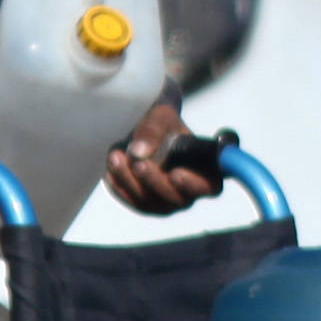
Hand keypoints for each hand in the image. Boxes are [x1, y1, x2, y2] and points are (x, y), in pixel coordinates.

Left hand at [105, 111, 225, 215]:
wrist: (141, 127)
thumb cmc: (161, 121)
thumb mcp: (160, 116)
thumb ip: (153, 130)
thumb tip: (139, 152)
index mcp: (205, 170)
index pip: (209, 186)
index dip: (194, 184)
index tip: (175, 173)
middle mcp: (190, 191)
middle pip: (177, 199)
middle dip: (155, 181)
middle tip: (138, 163)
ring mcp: (167, 201)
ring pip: (151, 203)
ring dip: (132, 182)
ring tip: (116, 156)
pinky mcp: (146, 204)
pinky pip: (133, 202)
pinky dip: (120, 187)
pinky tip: (110, 171)